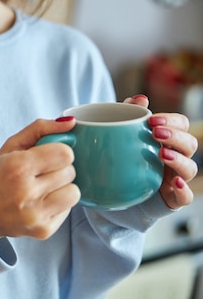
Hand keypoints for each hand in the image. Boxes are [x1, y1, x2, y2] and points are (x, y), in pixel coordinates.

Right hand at [0, 118, 79, 240]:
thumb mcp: (11, 146)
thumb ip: (40, 128)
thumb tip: (71, 122)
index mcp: (17, 167)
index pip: (65, 154)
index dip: (59, 152)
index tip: (48, 156)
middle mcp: (27, 192)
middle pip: (70, 172)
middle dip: (59, 169)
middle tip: (42, 173)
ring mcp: (36, 214)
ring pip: (75, 192)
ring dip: (63, 188)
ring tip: (45, 189)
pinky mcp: (44, 230)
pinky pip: (69, 210)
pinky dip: (58, 204)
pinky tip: (41, 203)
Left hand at [125, 95, 198, 209]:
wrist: (108, 196)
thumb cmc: (118, 160)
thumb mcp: (117, 136)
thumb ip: (127, 116)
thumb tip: (140, 98)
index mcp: (166, 140)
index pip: (181, 124)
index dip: (172, 121)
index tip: (152, 120)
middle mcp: (175, 158)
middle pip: (190, 144)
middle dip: (176, 137)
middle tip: (155, 133)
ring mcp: (176, 179)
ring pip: (190, 168)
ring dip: (179, 159)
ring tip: (161, 154)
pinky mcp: (172, 200)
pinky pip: (186, 197)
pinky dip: (184, 190)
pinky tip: (175, 182)